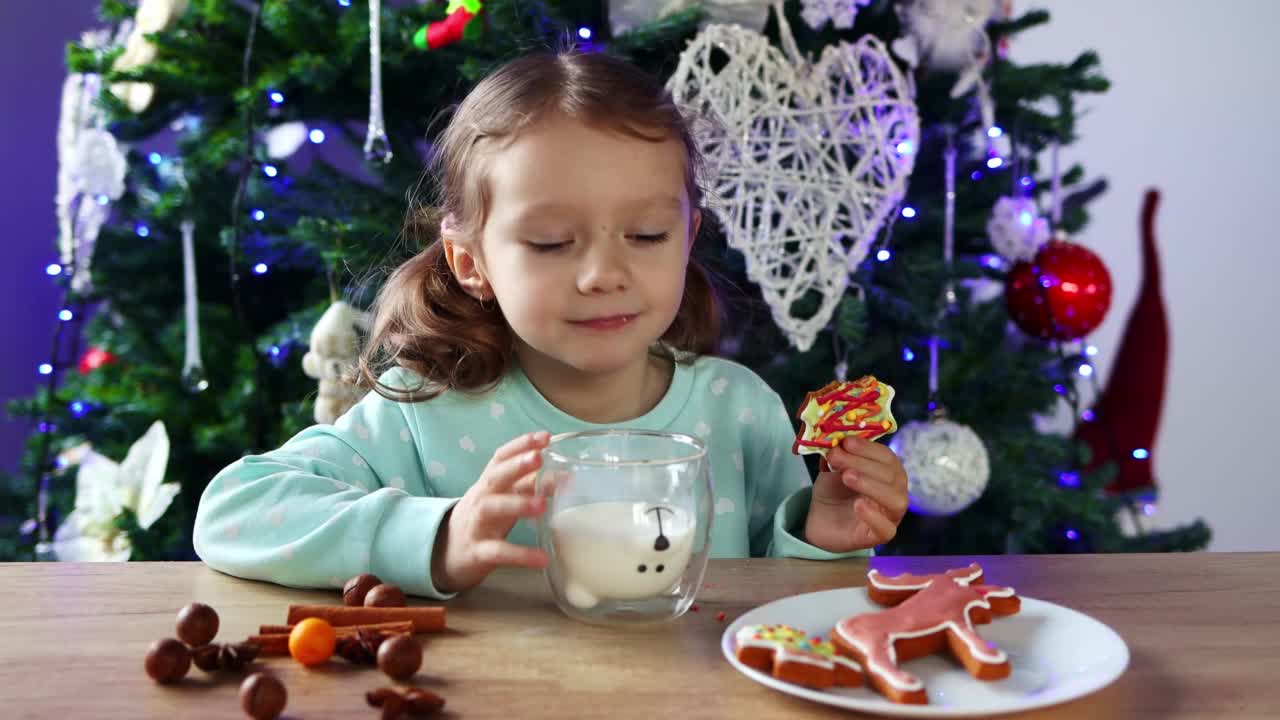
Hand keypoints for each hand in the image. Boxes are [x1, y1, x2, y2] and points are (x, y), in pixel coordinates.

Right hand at [431, 431, 550, 592]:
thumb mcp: (502, 499)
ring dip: (517, 504)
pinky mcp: (478, 552)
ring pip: (492, 509)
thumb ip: (528, 485)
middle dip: (515, 466)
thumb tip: (564, 474)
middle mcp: (481, 499)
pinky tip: (542, 558)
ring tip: (543, 505)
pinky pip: (499, 552)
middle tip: (538, 458)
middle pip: (494, 477)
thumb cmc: (484, 520)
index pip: (501, 458)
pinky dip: (520, 555)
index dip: (521, 445)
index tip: (544, 437)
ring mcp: (477, 525)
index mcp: (489, 484)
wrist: (446, 554)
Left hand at [803, 436, 908, 552]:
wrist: (819, 520)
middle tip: (837, 458)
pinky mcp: (880, 536)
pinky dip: (873, 516)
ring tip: (847, 477)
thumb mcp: (833, 467)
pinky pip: (886, 529)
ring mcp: (890, 515)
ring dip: (871, 485)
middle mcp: (895, 491)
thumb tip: (839, 442)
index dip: (868, 448)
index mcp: (888, 472)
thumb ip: (839, 454)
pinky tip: (858, 505)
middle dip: (863, 463)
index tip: (846, 442)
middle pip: (890, 475)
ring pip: (896, 500)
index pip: (887, 457)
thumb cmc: (834, 491)